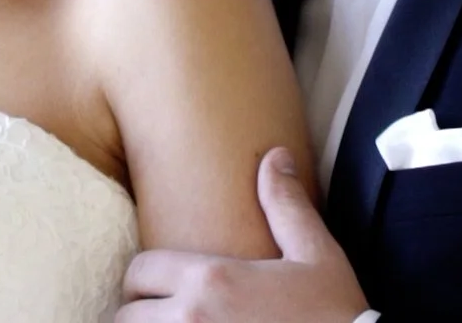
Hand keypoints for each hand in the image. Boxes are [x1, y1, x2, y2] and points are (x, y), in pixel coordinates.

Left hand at [116, 148, 370, 321]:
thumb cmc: (335, 315)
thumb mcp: (315, 255)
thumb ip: (285, 206)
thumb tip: (274, 156)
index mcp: (210, 280)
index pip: (138, 271)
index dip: (145, 278)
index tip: (159, 287)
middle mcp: (189, 319)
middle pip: (126, 315)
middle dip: (140, 312)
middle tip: (162, 314)